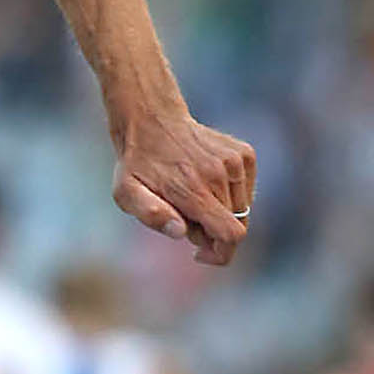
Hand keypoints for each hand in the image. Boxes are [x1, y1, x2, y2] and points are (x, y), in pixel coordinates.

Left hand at [112, 113, 255, 266]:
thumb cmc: (137, 163)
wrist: (152, 120)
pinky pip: (247, 191)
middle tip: (185, 216)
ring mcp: (235, 162)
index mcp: (193, 189)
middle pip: (235, 226)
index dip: (221, 253)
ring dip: (221, 213)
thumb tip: (181, 232)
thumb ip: (150, 214)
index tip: (199, 253)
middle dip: (213, 232)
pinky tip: (207, 184)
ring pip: (243, 210)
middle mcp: (220, 174)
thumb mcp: (126, 192)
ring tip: (193, 197)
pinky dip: (230, 195)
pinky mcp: (244, 154)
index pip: (230, 235)